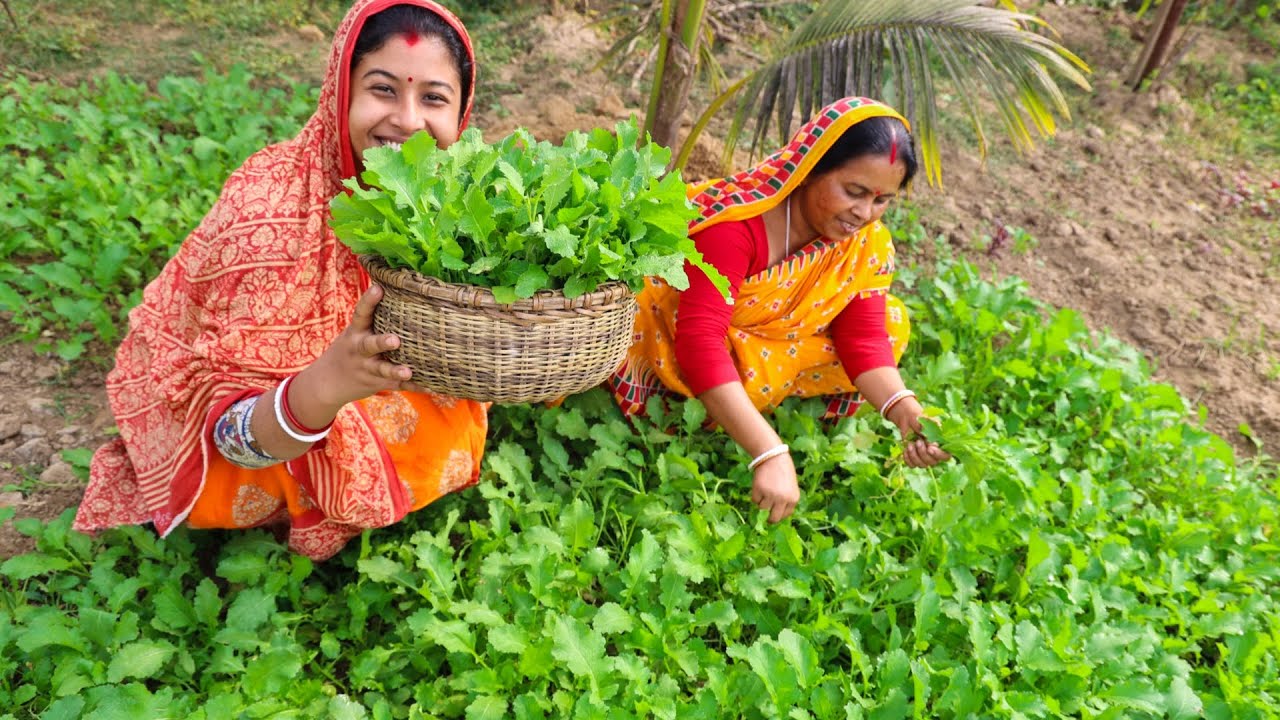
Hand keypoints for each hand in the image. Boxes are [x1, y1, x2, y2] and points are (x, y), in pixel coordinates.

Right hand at [299, 285, 416, 412]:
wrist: (327, 382)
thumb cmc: (350, 349)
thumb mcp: (355, 332)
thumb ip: (373, 317)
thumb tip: (394, 285)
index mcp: (356, 332)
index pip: (360, 313)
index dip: (369, 300)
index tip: (378, 288)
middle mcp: (360, 349)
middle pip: (370, 345)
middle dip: (381, 342)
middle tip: (395, 340)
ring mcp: (368, 368)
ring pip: (382, 369)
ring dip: (395, 370)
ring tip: (408, 371)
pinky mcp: (378, 383)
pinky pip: (397, 385)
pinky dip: (414, 387)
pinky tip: (430, 387)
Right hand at [750, 452, 799, 522]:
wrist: (773, 456)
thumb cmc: (783, 469)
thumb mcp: (791, 486)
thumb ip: (787, 499)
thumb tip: (776, 513)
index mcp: (793, 498)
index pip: (785, 515)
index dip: (779, 514)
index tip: (774, 513)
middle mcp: (783, 499)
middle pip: (774, 518)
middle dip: (769, 518)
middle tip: (764, 516)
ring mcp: (770, 495)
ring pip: (762, 508)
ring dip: (761, 502)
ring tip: (763, 492)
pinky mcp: (759, 490)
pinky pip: (754, 500)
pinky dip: (755, 496)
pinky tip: (759, 487)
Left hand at [887, 398, 951, 467]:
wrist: (908, 419)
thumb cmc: (920, 419)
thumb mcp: (927, 421)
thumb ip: (932, 431)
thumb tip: (932, 444)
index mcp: (941, 444)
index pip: (946, 456)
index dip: (938, 455)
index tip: (930, 448)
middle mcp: (934, 453)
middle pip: (933, 463)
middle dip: (923, 453)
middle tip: (918, 441)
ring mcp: (924, 457)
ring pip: (922, 465)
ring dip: (914, 455)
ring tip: (910, 444)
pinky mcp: (914, 459)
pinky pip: (912, 465)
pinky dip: (907, 458)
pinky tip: (906, 448)